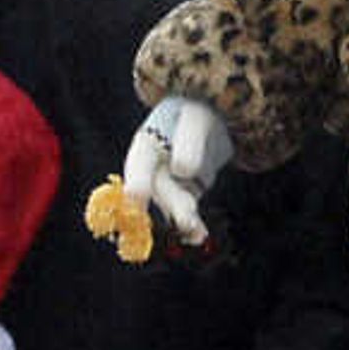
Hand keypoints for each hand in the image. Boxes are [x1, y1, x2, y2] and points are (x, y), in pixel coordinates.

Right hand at [117, 95, 231, 246]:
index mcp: (147, 143)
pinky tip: (199, 235)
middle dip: (172, 204)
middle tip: (186, 220)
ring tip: (197, 232)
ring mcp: (167, 183)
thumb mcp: (196, 119)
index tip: (136, 196)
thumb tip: (182, 170)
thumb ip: (189, 141)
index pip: (139, 163)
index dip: (137, 180)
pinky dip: (192, 225)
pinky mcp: (183, 195)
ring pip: (172, 204)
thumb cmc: (198, 113)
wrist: (212, 117)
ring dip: (183, 218)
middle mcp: (152, 166)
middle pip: (158, 188)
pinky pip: (185, 212)